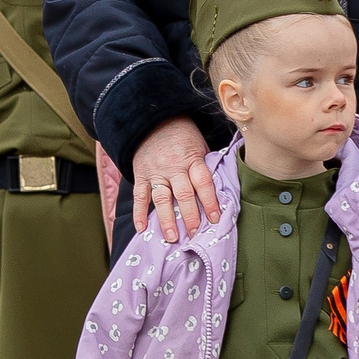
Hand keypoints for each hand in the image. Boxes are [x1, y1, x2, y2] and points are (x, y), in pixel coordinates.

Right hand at [133, 118, 217, 243]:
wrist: (153, 120)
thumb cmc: (183, 136)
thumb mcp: (200, 146)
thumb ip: (206, 167)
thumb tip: (219, 190)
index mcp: (193, 160)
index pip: (203, 183)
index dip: (209, 202)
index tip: (215, 219)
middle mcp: (174, 168)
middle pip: (183, 195)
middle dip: (190, 216)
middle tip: (195, 235)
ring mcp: (156, 172)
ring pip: (162, 199)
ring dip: (167, 220)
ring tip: (172, 237)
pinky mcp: (141, 175)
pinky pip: (139, 196)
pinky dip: (139, 212)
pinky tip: (141, 228)